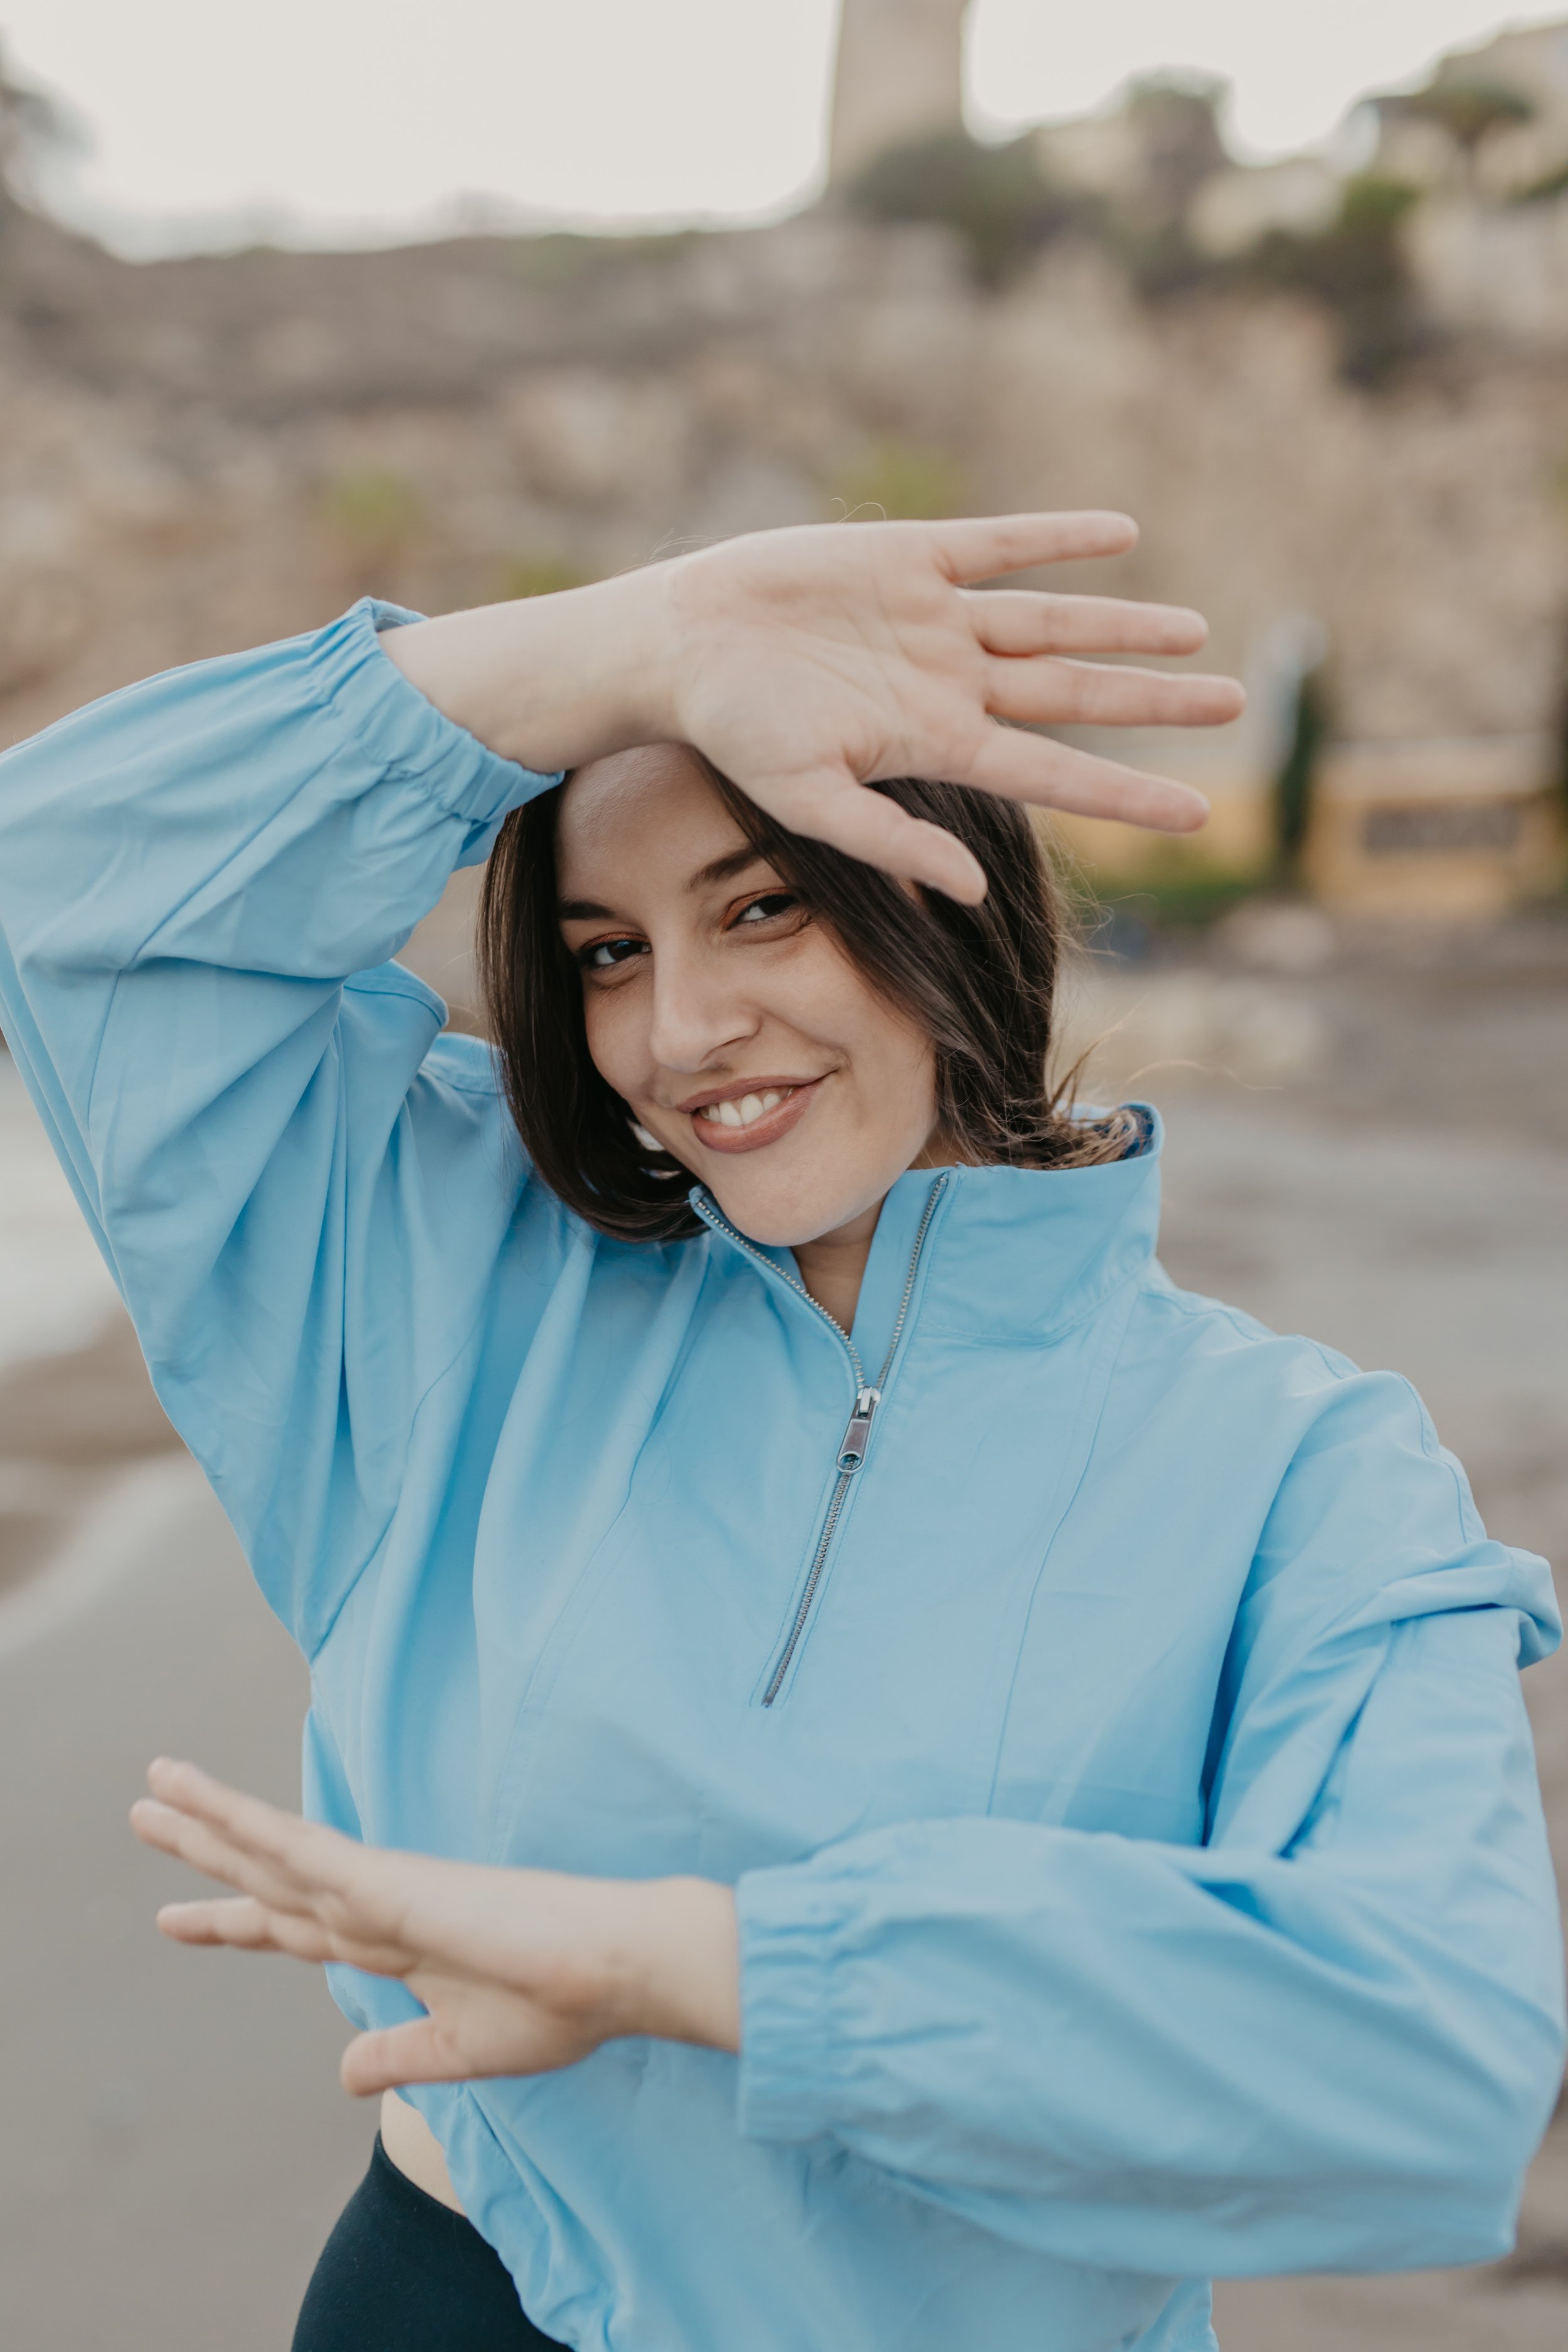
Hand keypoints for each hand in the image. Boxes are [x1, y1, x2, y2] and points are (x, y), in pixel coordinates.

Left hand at [130, 1758, 739, 2095]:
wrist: (616, 1971)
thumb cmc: (560, 2004)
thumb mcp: (462, 2051)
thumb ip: (399, 2055)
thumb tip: (344, 2072)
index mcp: (394, 1942)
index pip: (294, 1927)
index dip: (233, 1921)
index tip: (177, 1916)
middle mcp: (378, 1907)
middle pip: (269, 1875)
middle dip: (204, 1848)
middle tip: (143, 1810)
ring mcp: (385, 1889)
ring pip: (276, 1849)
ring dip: (212, 1818)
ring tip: (154, 1787)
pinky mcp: (397, 1884)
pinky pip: (310, 1853)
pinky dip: (258, 1830)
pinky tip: (214, 1809)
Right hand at [382, 511, 1243, 902]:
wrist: (679, 643)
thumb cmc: (732, 730)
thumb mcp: (807, 800)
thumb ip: (890, 840)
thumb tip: (971, 890)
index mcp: (936, 745)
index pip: (1054, 773)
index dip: (1129, 796)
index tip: (1204, 817)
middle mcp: (950, 682)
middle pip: (1075, 693)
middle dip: (1153, 703)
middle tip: (1237, 707)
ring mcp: (936, 619)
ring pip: (1053, 621)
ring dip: (1125, 626)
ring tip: (1200, 634)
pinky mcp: (912, 557)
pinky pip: (1000, 545)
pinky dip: (1057, 539)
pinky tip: (1121, 537)